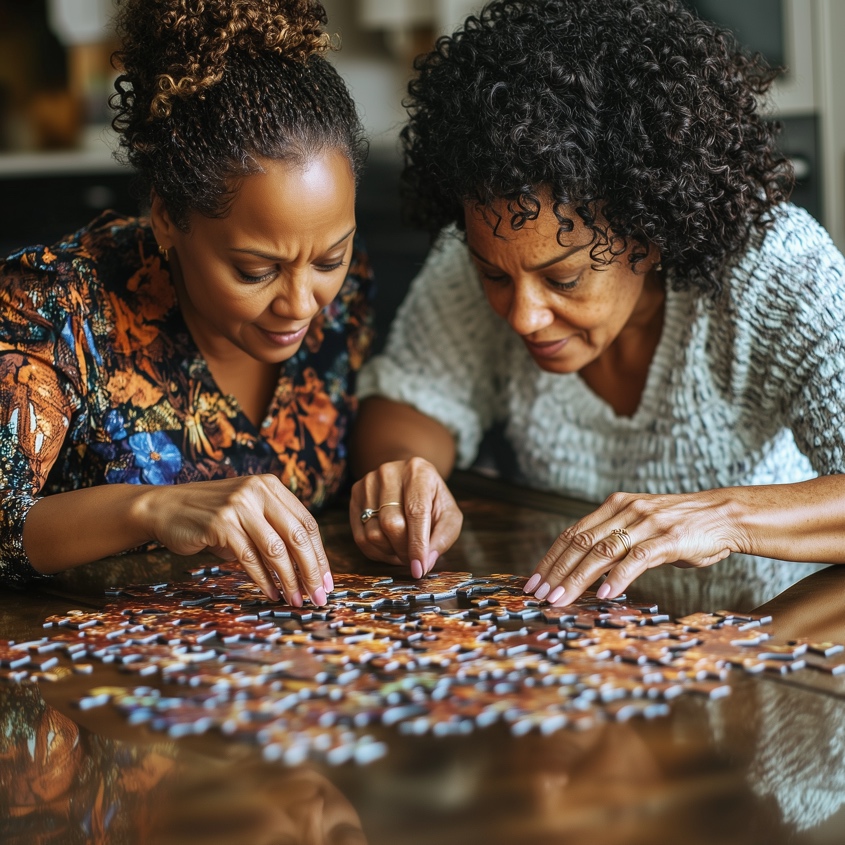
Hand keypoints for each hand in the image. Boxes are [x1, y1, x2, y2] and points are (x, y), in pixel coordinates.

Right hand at [139, 475, 331, 604]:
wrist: (165, 507)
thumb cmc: (211, 516)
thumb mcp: (249, 513)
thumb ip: (275, 530)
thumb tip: (307, 568)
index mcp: (271, 486)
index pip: (307, 523)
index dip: (320, 555)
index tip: (326, 581)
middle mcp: (258, 491)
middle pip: (298, 537)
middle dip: (312, 571)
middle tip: (318, 597)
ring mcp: (239, 506)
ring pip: (276, 550)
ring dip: (290, 580)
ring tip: (297, 600)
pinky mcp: (220, 524)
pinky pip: (250, 558)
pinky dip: (264, 580)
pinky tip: (272, 593)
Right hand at [350, 457, 462, 577]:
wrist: (410, 480)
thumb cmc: (432, 500)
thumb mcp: (449, 515)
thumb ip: (443, 538)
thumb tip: (426, 563)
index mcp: (418, 472)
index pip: (416, 512)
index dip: (417, 544)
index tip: (419, 568)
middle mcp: (389, 473)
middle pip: (391, 524)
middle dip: (404, 551)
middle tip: (414, 560)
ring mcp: (368, 483)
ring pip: (373, 533)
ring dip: (390, 552)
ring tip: (403, 550)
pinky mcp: (355, 495)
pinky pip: (360, 537)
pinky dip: (376, 551)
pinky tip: (389, 547)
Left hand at [524, 490, 746, 604]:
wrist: (724, 515)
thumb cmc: (680, 527)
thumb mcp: (641, 527)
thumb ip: (615, 541)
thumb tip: (586, 569)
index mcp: (615, 506)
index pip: (573, 533)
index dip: (551, 558)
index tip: (534, 580)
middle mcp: (626, 511)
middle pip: (581, 543)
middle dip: (556, 572)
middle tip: (539, 595)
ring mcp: (646, 524)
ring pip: (602, 552)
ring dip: (577, 579)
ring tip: (561, 599)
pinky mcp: (668, 539)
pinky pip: (637, 559)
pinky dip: (618, 578)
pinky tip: (604, 595)